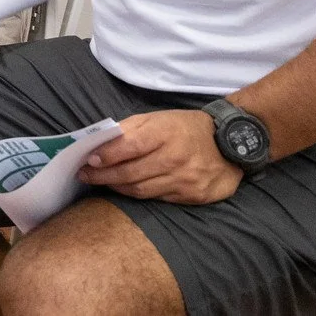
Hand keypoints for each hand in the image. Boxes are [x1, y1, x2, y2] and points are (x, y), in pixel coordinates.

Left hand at [77, 110, 241, 203]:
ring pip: (141, 190)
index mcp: (164, 133)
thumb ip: (129, 129)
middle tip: (85, 175)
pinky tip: (126, 189)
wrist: (230, 144)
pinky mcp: (193, 196)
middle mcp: (175, 157)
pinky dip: (138, 194)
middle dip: (103, 175)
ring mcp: (185, 179)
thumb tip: (100, 141)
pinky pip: (157, 198)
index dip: (106, 155)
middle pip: (130, 172)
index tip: (88, 159)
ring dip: (117, 187)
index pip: (129, 146)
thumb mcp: (158, 118)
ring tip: (102, 182)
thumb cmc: (185, 128)